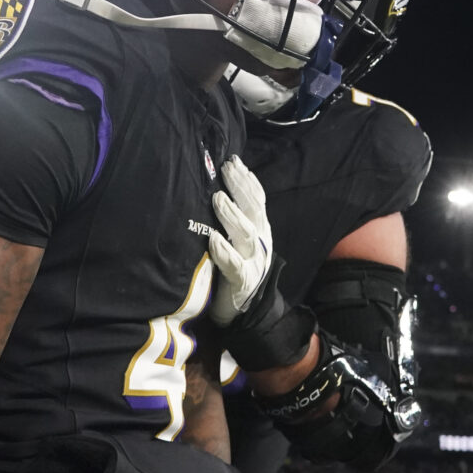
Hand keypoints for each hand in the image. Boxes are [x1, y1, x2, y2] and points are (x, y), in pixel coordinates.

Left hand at [207, 157, 272, 325]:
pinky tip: (213, 241)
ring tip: (217, 199)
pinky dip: (224, 252)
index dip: (247, 180)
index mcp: (260, 230)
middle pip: (254, 210)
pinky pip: (233, 265)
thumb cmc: (236, 270)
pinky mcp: (242, 281)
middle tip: (225, 169)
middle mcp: (260, 242)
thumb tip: (219, 188)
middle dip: (240, 188)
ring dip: (231, 215)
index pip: (257, 199)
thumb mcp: (240, 241)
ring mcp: (253, 262)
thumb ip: (235, 218)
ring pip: (245, 234)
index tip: (234, 161)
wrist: (247, 312)